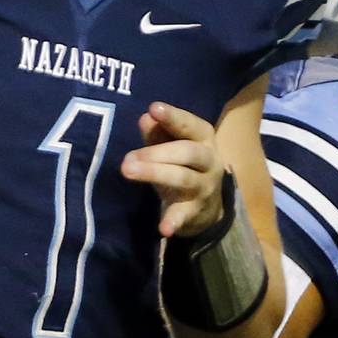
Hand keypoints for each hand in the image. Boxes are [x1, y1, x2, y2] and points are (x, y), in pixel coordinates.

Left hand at [121, 101, 225, 238]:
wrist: (208, 205)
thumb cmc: (184, 164)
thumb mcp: (171, 146)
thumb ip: (157, 133)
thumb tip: (145, 117)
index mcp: (203, 138)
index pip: (189, 125)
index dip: (173, 117)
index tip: (154, 108)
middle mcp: (209, 160)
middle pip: (186, 152)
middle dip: (157, 152)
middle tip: (128, 158)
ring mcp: (204, 187)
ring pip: (182, 178)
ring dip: (154, 174)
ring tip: (128, 171)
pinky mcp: (195, 211)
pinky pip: (184, 215)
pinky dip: (173, 221)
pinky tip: (163, 229)